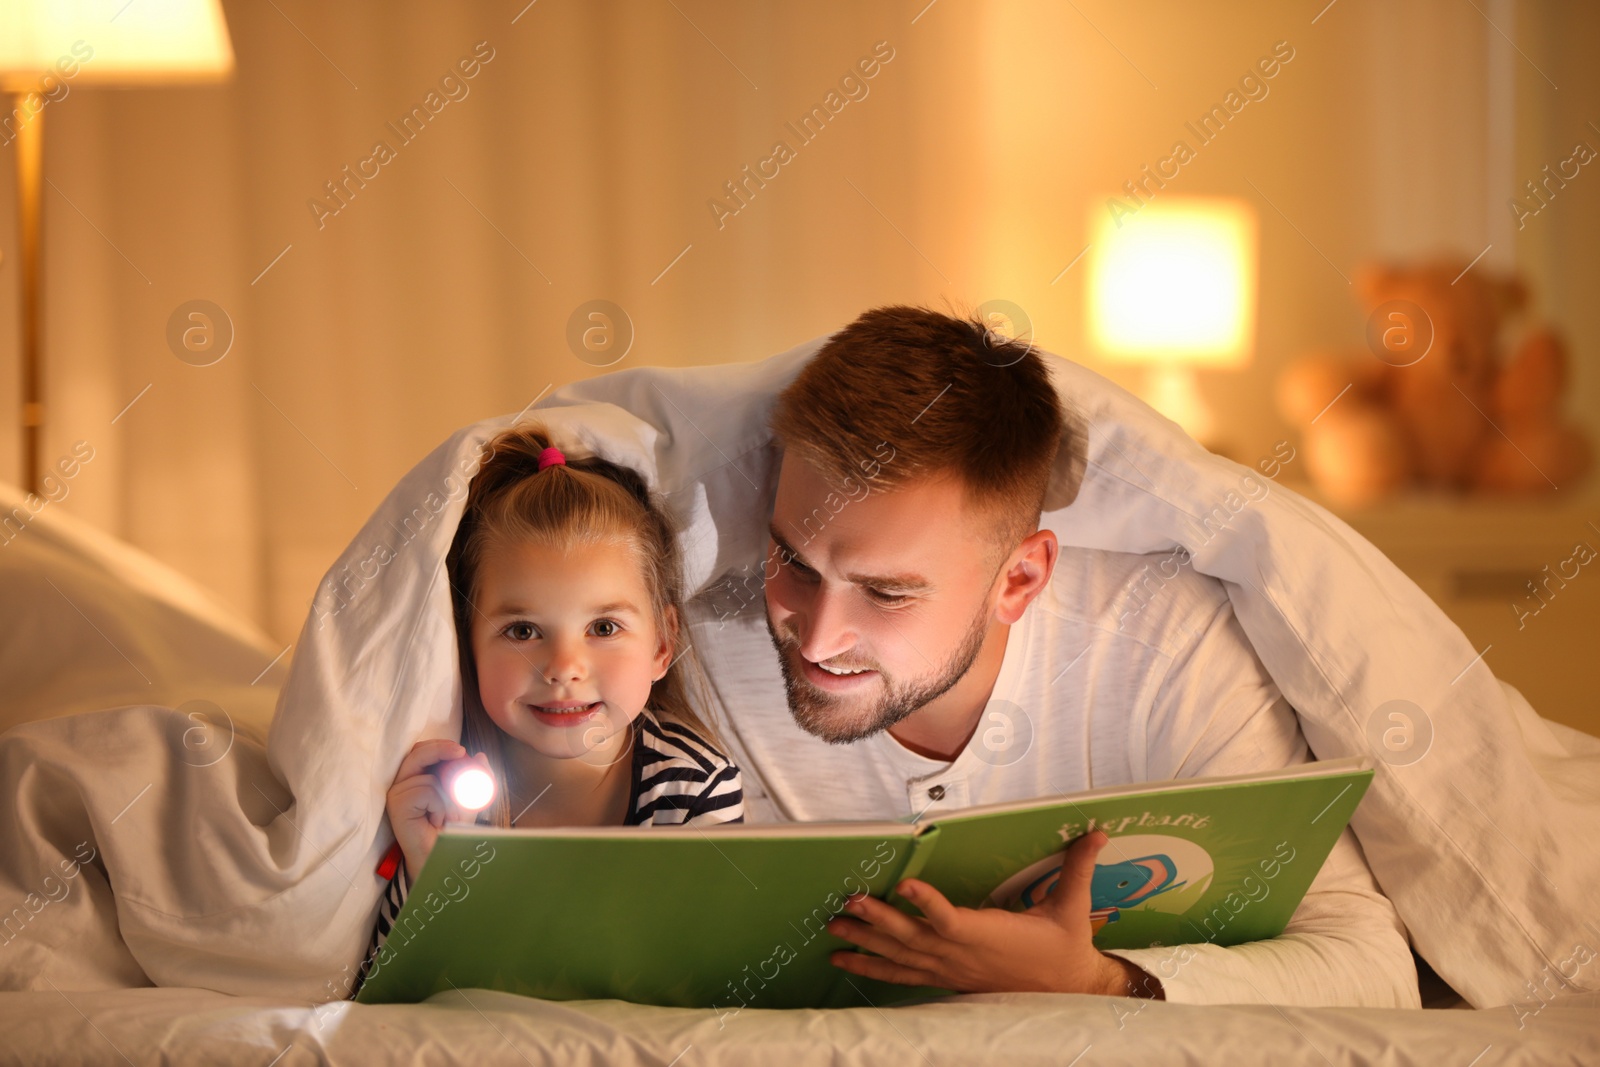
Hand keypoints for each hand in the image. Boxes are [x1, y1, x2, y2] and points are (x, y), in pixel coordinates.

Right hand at [384, 739, 489, 884]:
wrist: (443, 856)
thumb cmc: (450, 830)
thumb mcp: (468, 799)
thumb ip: (475, 778)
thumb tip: (481, 756)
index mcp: (414, 779)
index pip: (420, 752)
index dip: (439, 746)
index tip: (462, 750)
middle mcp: (402, 784)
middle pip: (417, 754)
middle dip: (440, 750)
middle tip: (461, 752)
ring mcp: (397, 794)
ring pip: (428, 777)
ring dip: (446, 796)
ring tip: (445, 816)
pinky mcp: (397, 805)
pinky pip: (426, 791)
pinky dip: (439, 805)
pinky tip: (435, 821)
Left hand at [827, 829, 1162, 997]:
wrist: (1067, 991)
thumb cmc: (1065, 947)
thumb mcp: (1073, 907)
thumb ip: (1078, 867)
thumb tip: (1096, 830)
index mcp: (990, 936)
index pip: (953, 920)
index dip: (929, 905)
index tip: (905, 885)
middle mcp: (963, 956)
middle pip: (914, 938)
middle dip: (878, 922)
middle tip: (847, 903)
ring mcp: (951, 971)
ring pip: (901, 958)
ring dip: (865, 944)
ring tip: (833, 930)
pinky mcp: (946, 979)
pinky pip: (902, 975)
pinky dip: (872, 968)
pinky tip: (844, 962)